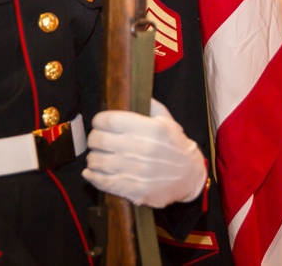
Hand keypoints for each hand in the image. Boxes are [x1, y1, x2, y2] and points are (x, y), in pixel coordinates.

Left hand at [83, 98, 206, 208]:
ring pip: (97, 161)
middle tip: (97, 140)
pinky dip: (92, 176)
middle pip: (99, 140)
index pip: (110, 120)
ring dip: (93, 158)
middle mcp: (142, 149)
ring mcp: (137, 171)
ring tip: (97, 156)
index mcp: (150, 129)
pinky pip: (103, 182)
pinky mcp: (134, 190)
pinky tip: (91, 172)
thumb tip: (133, 91)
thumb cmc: (176, 146)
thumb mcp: (168, 121)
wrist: (190, 176)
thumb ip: (150, 106)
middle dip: (93, 139)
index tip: (99, 122)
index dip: (99, 120)